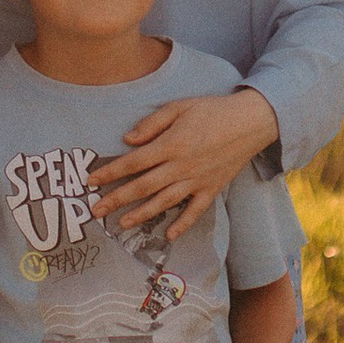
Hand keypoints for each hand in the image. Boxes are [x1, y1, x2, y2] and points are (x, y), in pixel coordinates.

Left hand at [91, 88, 279, 243]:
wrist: (251, 122)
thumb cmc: (213, 110)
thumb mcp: (179, 107)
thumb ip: (152, 123)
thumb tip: (127, 140)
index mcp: (171, 145)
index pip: (133, 162)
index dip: (110, 173)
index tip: (92, 181)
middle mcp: (181, 166)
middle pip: (143, 186)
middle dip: (117, 199)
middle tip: (95, 210)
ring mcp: (197, 181)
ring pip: (164, 202)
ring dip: (141, 214)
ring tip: (121, 224)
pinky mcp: (212, 189)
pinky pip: (195, 211)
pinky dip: (183, 224)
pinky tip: (170, 235)